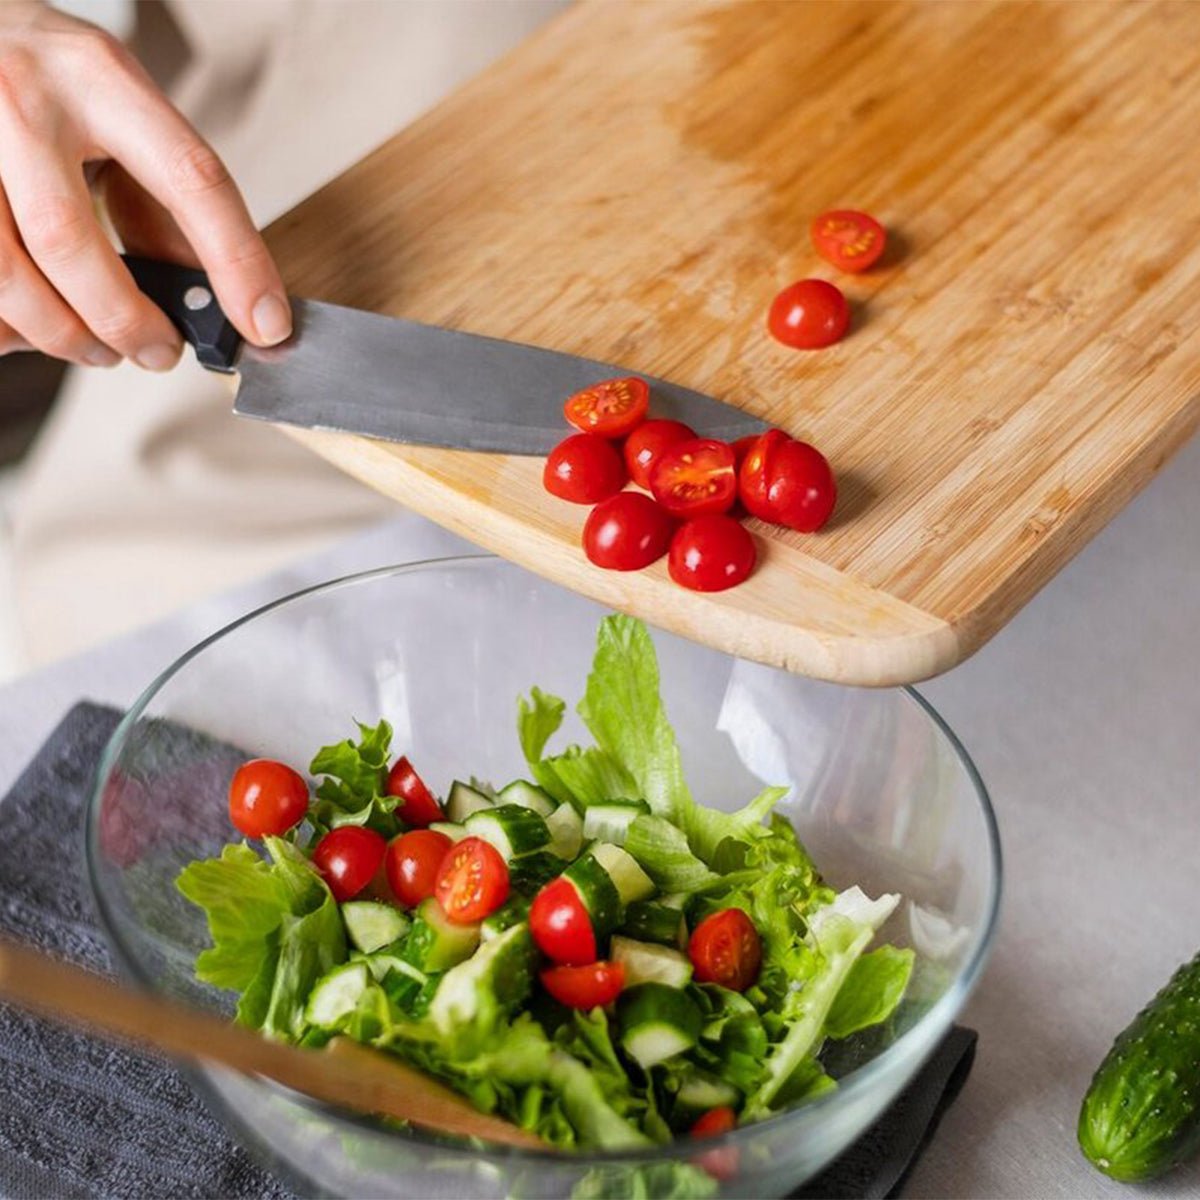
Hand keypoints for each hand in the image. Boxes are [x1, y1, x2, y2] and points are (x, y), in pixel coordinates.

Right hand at [0, 2, 289, 368]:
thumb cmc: (51, 82)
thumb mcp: (122, 114)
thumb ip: (164, 199)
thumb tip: (214, 296)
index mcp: (100, 79)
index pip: (190, 178)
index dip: (236, 262)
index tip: (264, 324)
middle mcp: (23, 101)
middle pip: (67, 241)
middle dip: (122, 319)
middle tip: (158, 351)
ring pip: (5, 271)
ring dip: (61, 332)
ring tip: (98, 348)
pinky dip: (11, 322)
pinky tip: (36, 324)